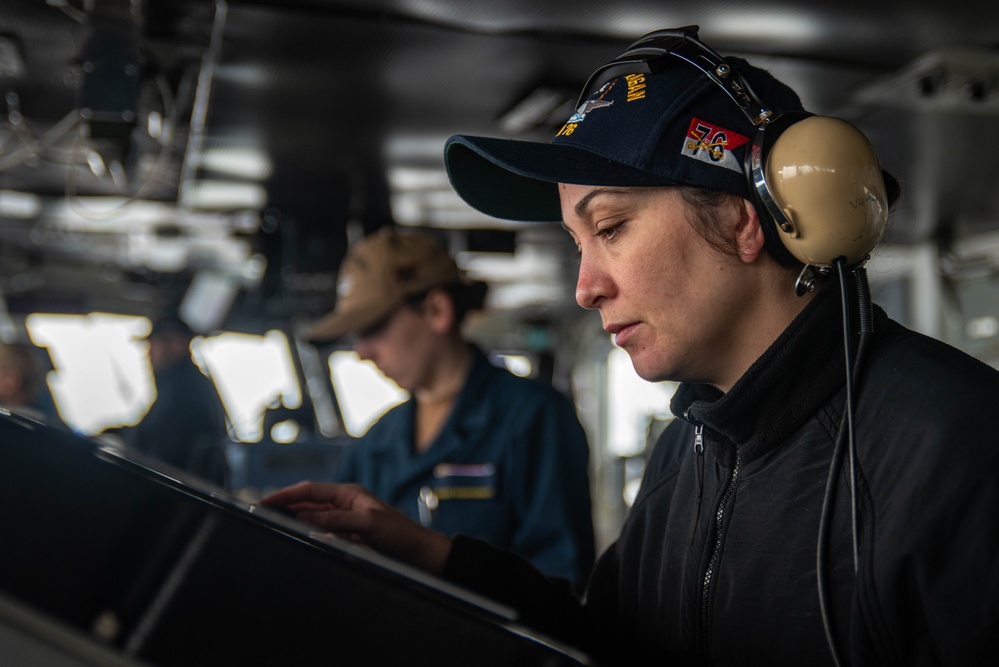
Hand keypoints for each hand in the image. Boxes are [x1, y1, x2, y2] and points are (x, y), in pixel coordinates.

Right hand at [259, 481, 452, 574]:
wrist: (421, 555)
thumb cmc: (400, 535)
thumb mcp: (367, 524)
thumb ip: (335, 519)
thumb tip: (303, 515)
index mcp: (349, 494)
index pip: (309, 490)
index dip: (285, 494)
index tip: (264, 500)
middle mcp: (345, 505)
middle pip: (307, 502)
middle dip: (284, 505)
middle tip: (261, 513)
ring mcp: (346, 521)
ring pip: (312, 518)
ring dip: (294, 520)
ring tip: (272, 524)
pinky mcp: (349, 538)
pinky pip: (322, 533)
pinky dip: (308, 534)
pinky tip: (298, 539)